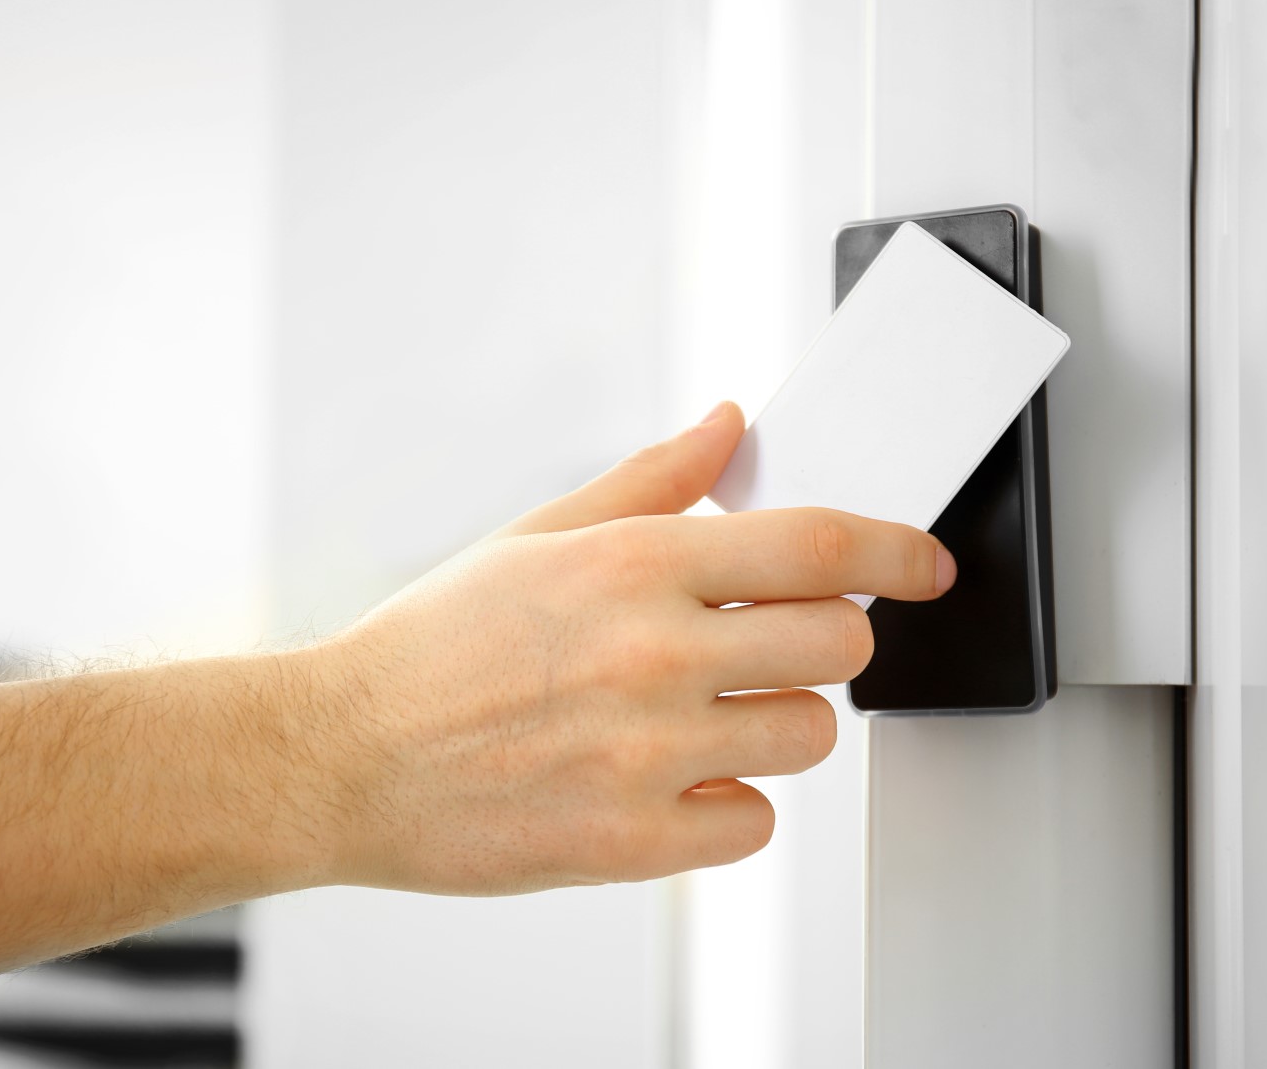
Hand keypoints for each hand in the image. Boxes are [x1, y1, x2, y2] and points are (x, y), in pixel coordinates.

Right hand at [289, 402, 954, 895]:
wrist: (342, 755)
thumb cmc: (430, 647)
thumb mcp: (535, 534)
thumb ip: (651, 481)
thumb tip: (729, 426)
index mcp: (632, 564)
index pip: (818, 544)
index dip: (896, 550)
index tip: (924, 564)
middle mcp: (652, 653)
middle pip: (838, 643)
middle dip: (825, 638)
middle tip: (775, 643)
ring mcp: (646, 753)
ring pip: (809, 736)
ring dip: (778, 721)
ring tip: (708, 715)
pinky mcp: (632, 840)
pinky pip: (755, 821)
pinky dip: (730, 802)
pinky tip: (674, 777)